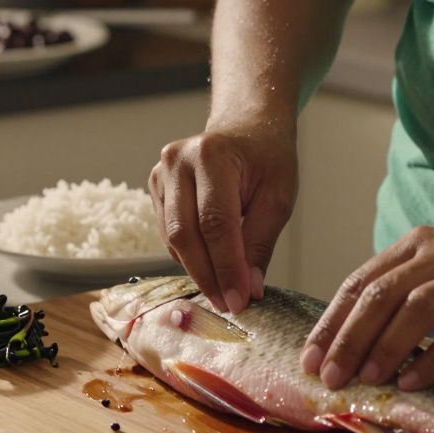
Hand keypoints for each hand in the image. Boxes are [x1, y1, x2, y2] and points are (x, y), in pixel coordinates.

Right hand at [149, 118, 297, 313]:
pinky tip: (210, 267)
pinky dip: (189, 256)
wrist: (246, 127)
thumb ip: (260, 243)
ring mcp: (161, 173)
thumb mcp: (278, 197)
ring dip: (198, 270)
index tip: (240, 300)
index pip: (215, 224)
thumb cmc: (267, 158)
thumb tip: (248, 289)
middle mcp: (178, 161)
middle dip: (208, 276)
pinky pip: (168, 234)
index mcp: (212, 155)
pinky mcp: (155, 187)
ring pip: (173, 239)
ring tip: (224, 292)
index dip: (226, 267)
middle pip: (185, 234)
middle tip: (229, 305)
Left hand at [300, 218, 433, 389]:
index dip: (332, 322)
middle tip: (330, 376)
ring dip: (386, 346)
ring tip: (365, 379)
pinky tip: (412, 381)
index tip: (311, 357)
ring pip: (417, 310)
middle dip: (349, 338)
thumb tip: (354, 340)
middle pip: (380, 296)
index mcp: (414, 247)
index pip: (360, 283)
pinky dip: (433, 357)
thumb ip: (401, 294)